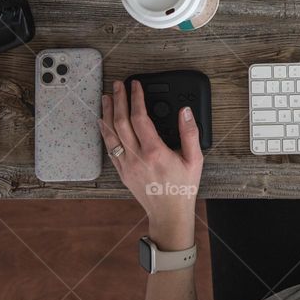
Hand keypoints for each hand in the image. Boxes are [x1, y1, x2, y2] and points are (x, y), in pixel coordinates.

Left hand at [99, 80, 203, 249]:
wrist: (169, 213)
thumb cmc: (183, 187)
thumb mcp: (195, 159)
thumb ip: (190, 133)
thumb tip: (185, 111)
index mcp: (154, 151)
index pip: (140, 117)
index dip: (136, 98)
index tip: (136, 85)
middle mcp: (136, 157)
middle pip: (121, 122)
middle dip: (118, 100)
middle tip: (118, 85)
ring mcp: (126, 165)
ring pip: (110, 134)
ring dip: (107, 113)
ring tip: (105, 98)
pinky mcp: (121, 172)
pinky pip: (109, 148)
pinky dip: (105, 132)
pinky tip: (104, 122)